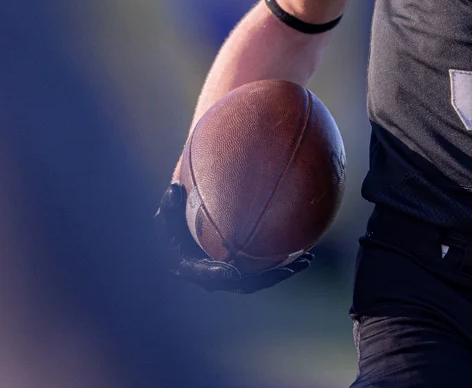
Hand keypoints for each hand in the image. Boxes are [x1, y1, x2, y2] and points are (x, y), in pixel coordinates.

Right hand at [154, 183, 310, 292]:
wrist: (178, 236)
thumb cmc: (169, 223)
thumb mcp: (164, 214)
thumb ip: (168, 205)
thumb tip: (174, 189)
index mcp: (188, 267)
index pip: (202, 274)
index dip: (215, 275)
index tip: (231, 272)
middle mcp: (212, 277)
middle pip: (242, 283)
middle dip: (267, 278)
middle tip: (289, 269)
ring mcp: (228, 275)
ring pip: (258, 279)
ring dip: (282, 271)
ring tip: (307, 259)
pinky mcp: (241, 268)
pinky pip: (263, 268)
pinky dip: (281, 261)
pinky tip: (303, 250)